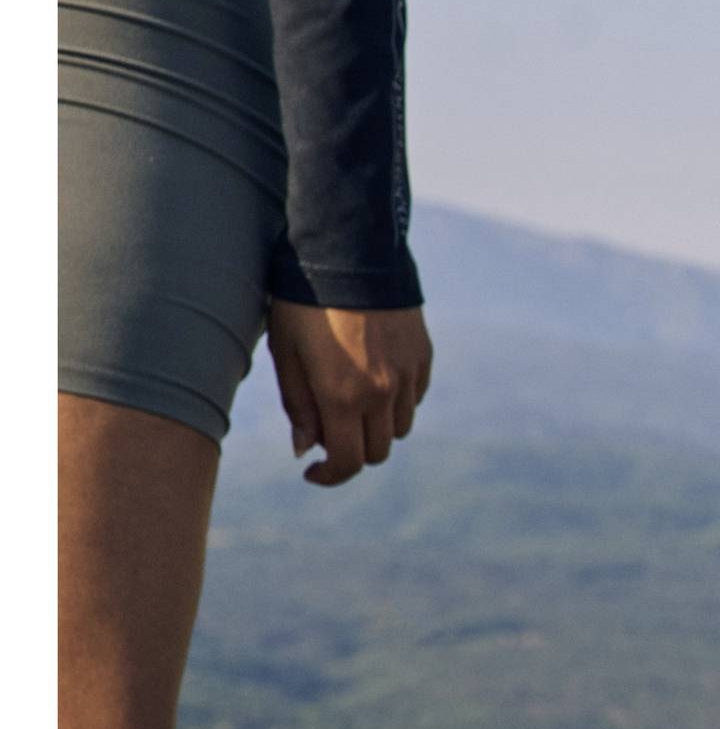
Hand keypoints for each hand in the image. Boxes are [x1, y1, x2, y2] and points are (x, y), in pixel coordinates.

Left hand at [268, 302, 431, 485]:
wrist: (350, 252)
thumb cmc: (304, 301)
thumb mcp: (287, 352)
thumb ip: (298, 405)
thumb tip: (306, 448)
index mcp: (343, 396)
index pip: (347, 461)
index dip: (329, 476)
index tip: (312, 471)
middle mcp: (382, 393)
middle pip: (376, 450)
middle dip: (351, 450)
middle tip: (327, 430)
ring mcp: (408, 376)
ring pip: (399, 428)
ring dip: (376, 426)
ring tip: (352, 400)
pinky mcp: (422, 357)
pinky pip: (414, 398)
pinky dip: (396, 401)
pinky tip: (374, 378)